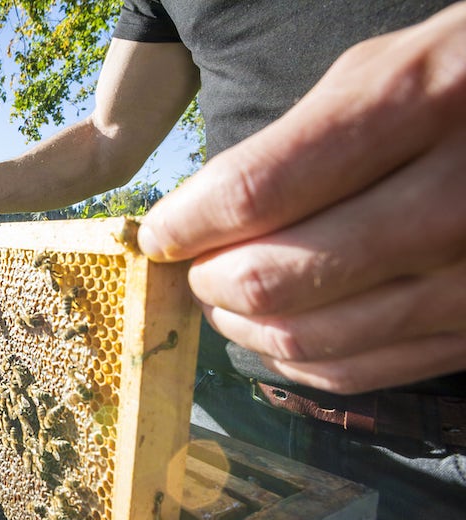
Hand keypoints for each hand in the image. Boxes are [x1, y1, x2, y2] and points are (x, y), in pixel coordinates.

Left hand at [137, 3, 465, 393]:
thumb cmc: (462, 82)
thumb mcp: (378, 71)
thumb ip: (288, 142)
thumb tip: (199, 216)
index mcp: (414, 108)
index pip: (256, 192)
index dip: (186, 223)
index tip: (160, 232)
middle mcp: (447, 202)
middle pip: (271, 280)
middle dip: (208, 280)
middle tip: (196, 265)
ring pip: (306, 339)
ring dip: (241, 325)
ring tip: (227, 297)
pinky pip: (355, 372)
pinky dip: (294, 359)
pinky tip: (278, 330)